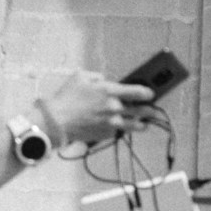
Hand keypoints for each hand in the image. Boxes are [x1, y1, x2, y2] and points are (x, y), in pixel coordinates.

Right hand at [32, 73, 152, 154]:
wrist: (57, 121)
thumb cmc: (66, 98)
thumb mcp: (80, 77)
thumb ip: (97, 77)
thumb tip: (104, 80)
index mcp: (109, 91)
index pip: (137, 92)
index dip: (147, 93)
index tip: (151, 94)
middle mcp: (114, 108)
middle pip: (140, 110)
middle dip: (149, 110)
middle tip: (153, 110)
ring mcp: (112, 123)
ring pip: (133, 125)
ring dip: (141, 124)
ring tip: (145, 124)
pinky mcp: (106, 134)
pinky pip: (118, 132)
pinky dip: (120, 130)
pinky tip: (122, 129)